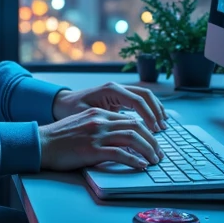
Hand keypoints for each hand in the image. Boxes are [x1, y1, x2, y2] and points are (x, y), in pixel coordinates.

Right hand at [39, 107, 161, 172]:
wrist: (40, 143)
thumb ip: (100, 127)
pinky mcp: (92, 150)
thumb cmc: (59, 138)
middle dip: (152, 140)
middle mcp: (100, 121)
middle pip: (135, 126)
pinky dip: (133, 160)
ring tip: (155, 160)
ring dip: (148, 150)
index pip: (130, 119)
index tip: (153, 142)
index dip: (145, 131)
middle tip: (159, 153)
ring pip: (132, 138)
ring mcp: (96, 135)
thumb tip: (120, 140)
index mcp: (98, 114)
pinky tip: (141, 166)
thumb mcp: (82, 124)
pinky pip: (120, 154)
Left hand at [52, 80, 166, 132]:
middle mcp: (117, 87)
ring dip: (156, 109)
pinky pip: (139, 100)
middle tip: (162, 129)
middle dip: (156, 111)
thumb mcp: (88, 117)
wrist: (61, 103)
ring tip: (162, 125)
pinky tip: (154, 120)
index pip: (137, 101)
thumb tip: (126, 135)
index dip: (149, 115)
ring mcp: (119, 90)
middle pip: (145, 95)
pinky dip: (149, 108)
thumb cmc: (71, 111)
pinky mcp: (119, 97)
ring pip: (145, 96)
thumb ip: (107, 123)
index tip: (155, 130)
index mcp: (110, 90)